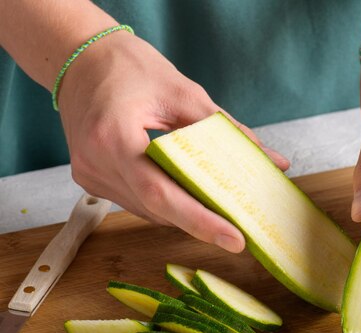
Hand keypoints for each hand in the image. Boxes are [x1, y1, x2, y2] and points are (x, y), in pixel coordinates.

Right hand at [58, 31, 289, 252]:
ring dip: (184, 215)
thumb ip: (228, 132)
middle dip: (201, 222)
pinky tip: (190, 198)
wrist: (80, 59)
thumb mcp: (184, 93)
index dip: (200, 221)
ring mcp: (89, 174)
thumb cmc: (130, 67)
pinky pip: (137, 202)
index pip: (161, 192)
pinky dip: (166, 203)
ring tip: (222, 215)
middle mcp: (95, 163)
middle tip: (239, 233)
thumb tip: (274, 162)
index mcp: (113, 136)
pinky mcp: (91, 178)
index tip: (234, 239)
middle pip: (156, 208)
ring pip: (148, 210)